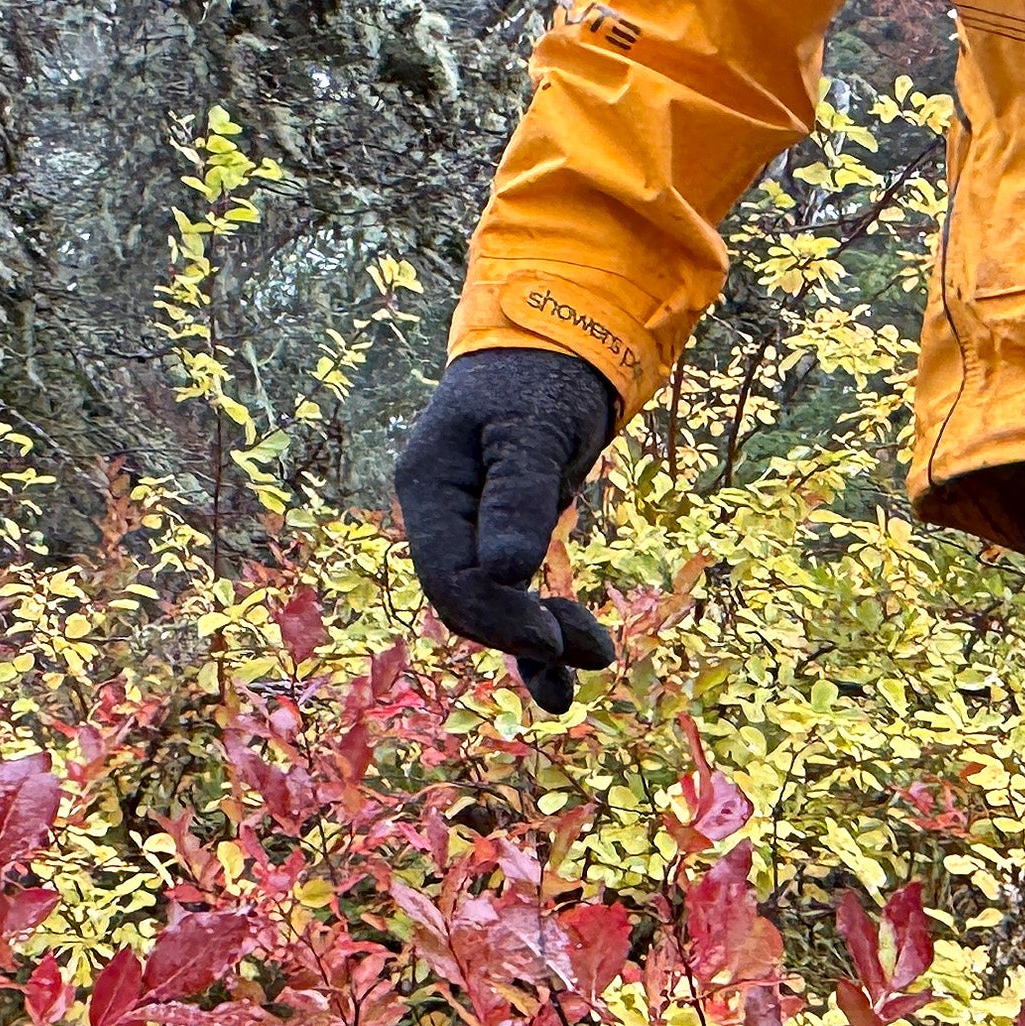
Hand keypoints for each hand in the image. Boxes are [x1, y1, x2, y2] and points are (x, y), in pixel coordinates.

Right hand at [394, 348, 622, 712]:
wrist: (561, 346)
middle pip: (467, 602)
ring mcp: (471, 530)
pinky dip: (539, 640)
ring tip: (595, 661)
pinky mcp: (506, 539)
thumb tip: (506, 572)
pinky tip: (562, 679)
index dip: (500, 617)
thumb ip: (519, 498)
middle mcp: (441, 515)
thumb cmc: (543, 377)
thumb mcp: (533, 428)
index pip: (450, 578)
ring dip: (538, 645)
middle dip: (524, 634)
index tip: (555, 639)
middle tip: (592, 650)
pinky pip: (513, 601)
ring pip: (492, 610)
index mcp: (429, 487)